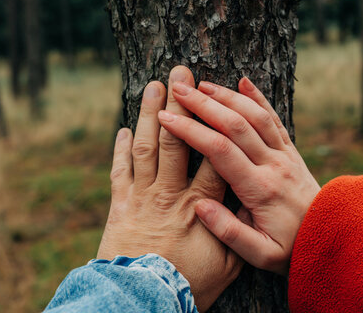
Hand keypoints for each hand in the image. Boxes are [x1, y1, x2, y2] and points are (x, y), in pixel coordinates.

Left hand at [97, 66, 241, 310]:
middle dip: (179, 104)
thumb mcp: (226, 267)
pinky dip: (120, 148)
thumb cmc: (187, 285)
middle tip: (179, 73)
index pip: (213, 157)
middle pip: (176, 142)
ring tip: (153, 85)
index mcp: (199, 206)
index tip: (216, 95)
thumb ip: (236, 232)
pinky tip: (124, 128)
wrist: (139, 300)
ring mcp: (142, 197)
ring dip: (149, 114)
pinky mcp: (119, 205)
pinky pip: (119, 171)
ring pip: (146, 148)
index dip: (214, 123)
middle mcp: (169, 194)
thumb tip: (243, 204)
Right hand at [158, 76, 320, 274]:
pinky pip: (275, 118)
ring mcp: (285, 154)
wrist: (329, 236)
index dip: (191, 131)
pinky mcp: (291, 150)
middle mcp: (273, 164)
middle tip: (179, 90)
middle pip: (236, 124)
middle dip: (204, 104)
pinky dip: (259, 98)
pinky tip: (244, 81)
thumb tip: (200, 206)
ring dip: (228, 96)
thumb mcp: (260, 254)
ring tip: (202, 84)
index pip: (220, 150)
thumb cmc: (290, 247)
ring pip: (255, 116)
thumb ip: (229, 232)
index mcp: (259, 188)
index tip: (167, 118)